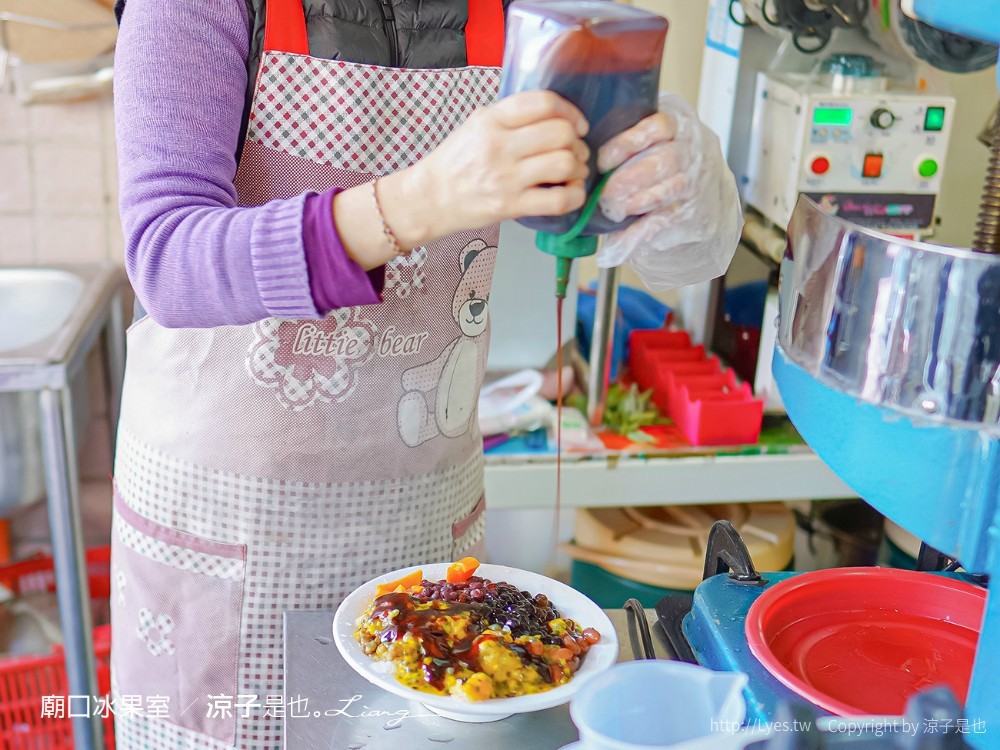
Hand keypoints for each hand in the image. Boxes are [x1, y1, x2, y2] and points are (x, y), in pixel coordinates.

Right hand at [406, 91, 590, 235]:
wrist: (430, 198)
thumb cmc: (456, 161)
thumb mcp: (476, 125)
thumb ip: (511, 117)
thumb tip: (555, 116)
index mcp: (492, 119)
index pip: (544, 103)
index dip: (570, 112)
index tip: (576, 125)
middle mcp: (499, 146)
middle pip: (560, 134)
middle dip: (577, 143)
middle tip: (574, 151)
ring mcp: (505, 178)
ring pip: (564, 164)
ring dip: (578, 168)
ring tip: (573, 172)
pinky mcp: (510, 206)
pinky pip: (559, 200)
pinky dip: (575, 195)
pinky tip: (571, 192)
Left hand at [594, 94, 742, 289]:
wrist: (699, 186)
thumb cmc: (662, 158)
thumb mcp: (649, 140)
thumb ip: (624, 143)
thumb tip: (583, 156)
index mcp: (679, 123)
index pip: (658, 126)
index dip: (627, 143)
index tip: (603, 161)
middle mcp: (693, 149)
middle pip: (667, 159)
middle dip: (632, 177)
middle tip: (607, 192)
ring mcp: (698, 179)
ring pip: (673, 187)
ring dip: (639, 201)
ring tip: (616, 210)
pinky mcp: (694, 208)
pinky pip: (668, 219)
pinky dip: (642, 231)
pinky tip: (623, 238)